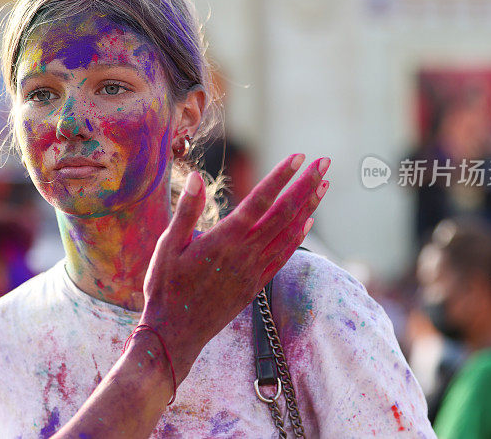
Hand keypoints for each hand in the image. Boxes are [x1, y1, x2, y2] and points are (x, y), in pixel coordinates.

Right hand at [138, 154, 329, 381]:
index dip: (281, 177)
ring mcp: (254, 269)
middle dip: (305, 185)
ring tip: (324, 185)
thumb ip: (186, 211)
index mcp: (224, 239)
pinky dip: (299, 236)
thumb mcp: (167, 246)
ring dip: (309, 206)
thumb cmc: (165, 287)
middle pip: (283, 213)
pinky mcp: (256, 284)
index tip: (299, 157)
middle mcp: (245, 252)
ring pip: (289, 232)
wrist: (175, 333)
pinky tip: (308, 221)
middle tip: (325, 162)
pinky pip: (284, 255)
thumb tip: (198, 178)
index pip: (259, 200)